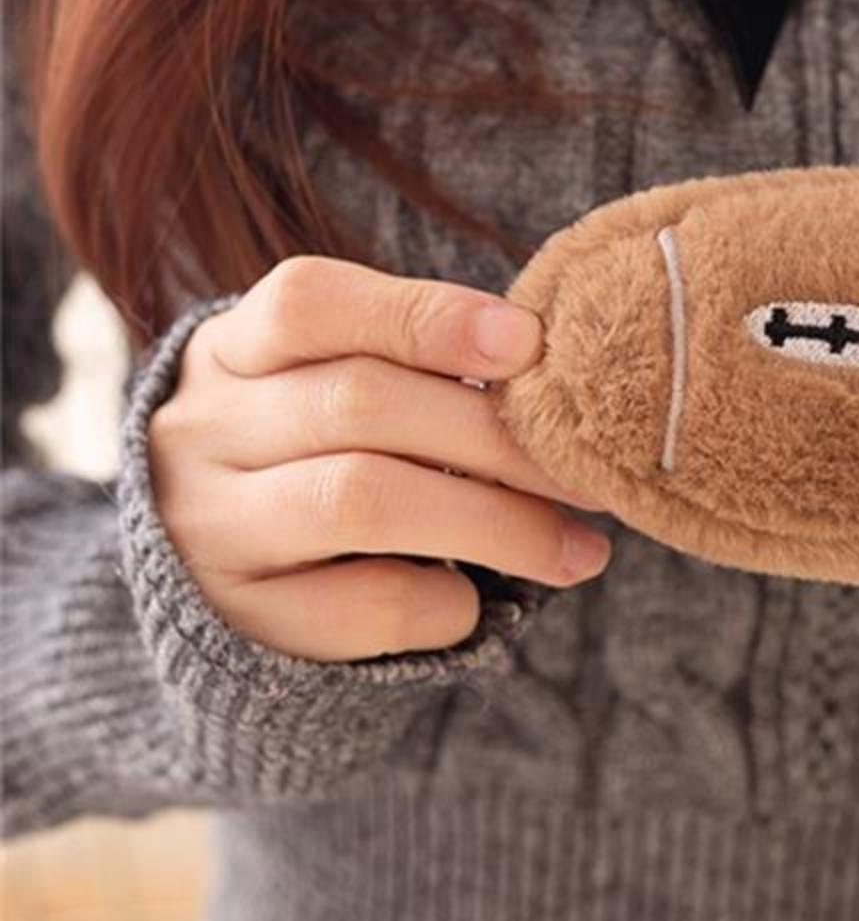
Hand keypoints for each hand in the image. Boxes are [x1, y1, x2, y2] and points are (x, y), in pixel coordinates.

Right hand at [148, 256, 610, 661]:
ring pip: (360, 500)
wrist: (218, 584)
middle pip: (358, 403)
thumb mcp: (339, 392)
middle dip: (495, 435)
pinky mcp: (245, 618)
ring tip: (578, 548)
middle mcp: (206, 430)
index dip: (425, 315)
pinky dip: (445, 601)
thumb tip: (557, 381)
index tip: (527, 342)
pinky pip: (364, 605)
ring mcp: (214, 526)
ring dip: (495, 521)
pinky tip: (479, 599)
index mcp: (235, 351)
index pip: (309, 302)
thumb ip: (421, 374)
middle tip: (589, 470)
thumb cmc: (319, 459)